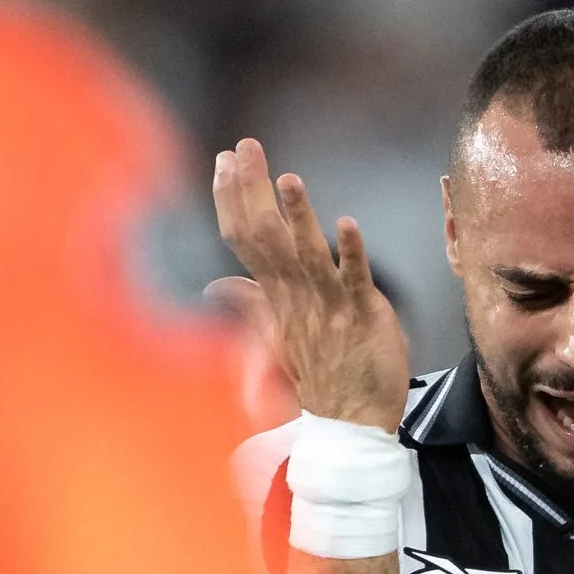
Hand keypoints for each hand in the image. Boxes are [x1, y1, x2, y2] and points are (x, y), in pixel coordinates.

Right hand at [212, 138, 409, 432]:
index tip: (225, 159)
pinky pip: (354, 280)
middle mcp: (294, 296)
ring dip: (298, 216)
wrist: (349, 425)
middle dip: (252, 190)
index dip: (233, 198)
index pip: (244, 238)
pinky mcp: (361, 316)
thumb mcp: (278, 336)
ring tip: (288, 179)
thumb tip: (212, 287)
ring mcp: (327, 306)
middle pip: (265, 237)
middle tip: (244, 148)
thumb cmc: (320, 376)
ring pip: (306, 254)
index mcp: (275, 296)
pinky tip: (347, 225)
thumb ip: (249, 303)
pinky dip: (351, 252)